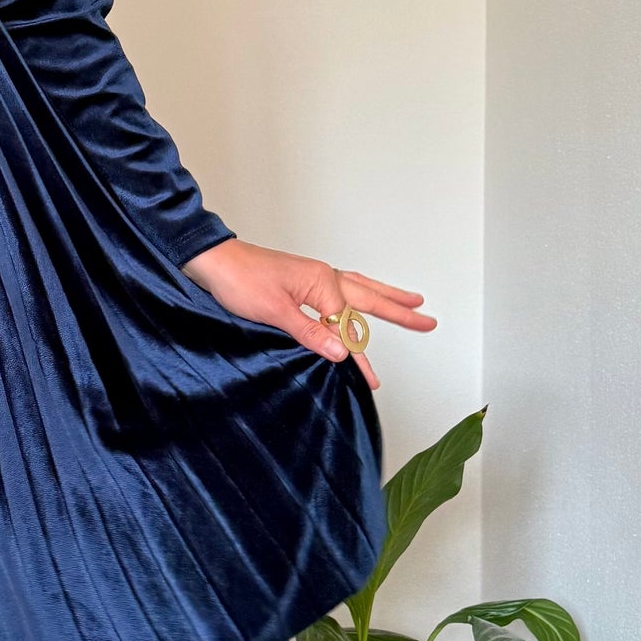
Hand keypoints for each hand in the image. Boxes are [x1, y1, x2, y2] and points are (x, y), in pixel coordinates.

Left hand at [180, 239, 434, 389]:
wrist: (211, 261)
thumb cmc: (238, 281)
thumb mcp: (273, 312)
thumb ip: (309, 333)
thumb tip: (341, 352)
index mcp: (321, 283)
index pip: (349, 326)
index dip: (358, 355)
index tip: (369, 380)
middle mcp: (322, 276)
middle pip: (369, 298)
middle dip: (399, 312)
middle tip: (429, 321)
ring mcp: (313, 276)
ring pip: (359, 289)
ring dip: (385, 298)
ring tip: (411, 302)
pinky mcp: (301, 280)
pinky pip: (341, 289)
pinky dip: (358, 295)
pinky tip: (361, 299)